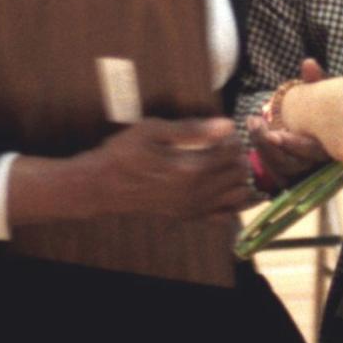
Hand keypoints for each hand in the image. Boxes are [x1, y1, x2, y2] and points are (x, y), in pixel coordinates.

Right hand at [9, 116, 252, 224]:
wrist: (102, 185)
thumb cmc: (124, 153)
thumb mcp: (152, 130)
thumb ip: (192, 130)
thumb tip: (227, 125)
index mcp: (191, 168)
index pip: (233, 151)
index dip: (232, 137)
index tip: (221, 130)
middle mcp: (197, 192)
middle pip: (240, 173)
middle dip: (238, 156)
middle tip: (222, 145)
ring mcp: (194, 208)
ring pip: (238, 195)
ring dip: (238, 177)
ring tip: (222, 164)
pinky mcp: (188, 216)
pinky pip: (224, 216)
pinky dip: (230, 202)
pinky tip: (219, 187)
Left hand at [247, 58, 328, 186]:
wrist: (315, 128)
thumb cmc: (319, 110)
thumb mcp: (320, 94)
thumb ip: (315, 81)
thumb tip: (308, 63)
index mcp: (330, 148)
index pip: (312, 153)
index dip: (293, 145)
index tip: (273, 134)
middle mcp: (318, 166)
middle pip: (290, 165)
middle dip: (269, 146)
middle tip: (256, 125)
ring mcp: (303, 176)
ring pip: (278, 169)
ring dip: (261, 147)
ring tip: (254, 123)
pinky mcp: (289, 181)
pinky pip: (271, 175)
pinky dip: (260, 155)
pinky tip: (254, 133)